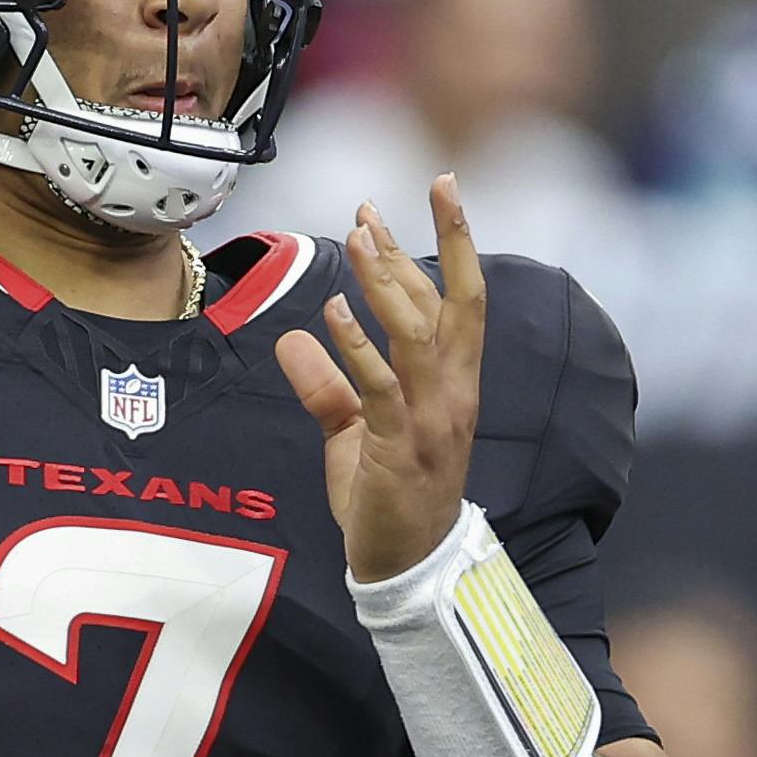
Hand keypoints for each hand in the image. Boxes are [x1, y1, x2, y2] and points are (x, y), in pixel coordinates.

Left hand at [275, 175, 485, 582]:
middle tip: (409, 191)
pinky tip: (333, 314)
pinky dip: (358, 349)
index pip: (461, 298)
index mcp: (454, 383)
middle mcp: (454, 394)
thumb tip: (295, 338)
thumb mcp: (353, 434)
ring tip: (360, 236)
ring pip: (419, 337)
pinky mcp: (401, 449)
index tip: (438, 188)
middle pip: (456, 303)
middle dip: (441, 241)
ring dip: (388, 284)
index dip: (451, 241)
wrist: (405, 568)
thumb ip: (327, 386)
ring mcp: (432, 421)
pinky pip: (382, 390)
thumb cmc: (386, 500)